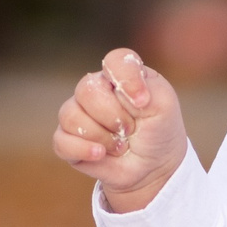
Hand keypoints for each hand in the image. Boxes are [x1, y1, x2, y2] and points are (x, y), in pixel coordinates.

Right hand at [52, 48, 188, 211]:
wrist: (153, 165)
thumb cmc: (158, 129)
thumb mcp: (165, 105)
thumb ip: (150, 89)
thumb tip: (128, 94)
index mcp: (119, 74)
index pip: (114, 61)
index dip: (126, 79)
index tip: (143, 102)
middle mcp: (94, 89)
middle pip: (87, 91)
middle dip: (114, 118)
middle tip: (131, 129)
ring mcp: (77, 113)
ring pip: (71, 116)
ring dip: (103, 137)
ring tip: (120, 145)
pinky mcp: (67, 140)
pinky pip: (61, 141)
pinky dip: (83, 150)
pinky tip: (101, 154)